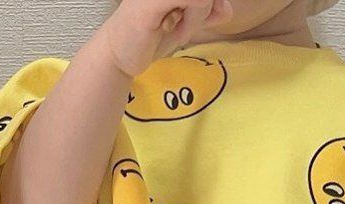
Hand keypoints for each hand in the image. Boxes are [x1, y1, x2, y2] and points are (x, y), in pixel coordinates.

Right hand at [101, 0, 234, 76]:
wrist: (118, 57)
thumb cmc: (148, 38)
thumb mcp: (185, 24)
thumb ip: (206, 13)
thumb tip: (226, 9)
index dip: (211, 3)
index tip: (204, 15)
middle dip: (206, 7)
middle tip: (184, 24)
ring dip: (199, 15)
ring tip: (177, 28)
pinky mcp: (153, 1)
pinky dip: (193, 18)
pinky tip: (175, 29)